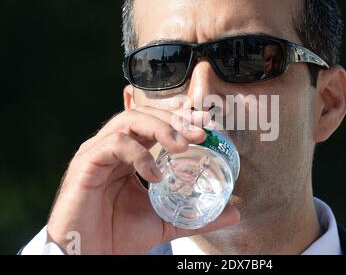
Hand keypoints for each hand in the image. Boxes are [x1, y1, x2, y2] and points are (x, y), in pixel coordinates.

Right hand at [47, 106, 239, 253]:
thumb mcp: (166, 221)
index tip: (205, 120)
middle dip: (175, 119)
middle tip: (201, 133)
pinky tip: (155, 175)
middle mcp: (112, 147)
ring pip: (130, 120)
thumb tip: (234, 213)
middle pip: (144, 114)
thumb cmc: (119, 236)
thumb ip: (197, 214)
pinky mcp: (86, 163)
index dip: (179, 115)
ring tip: (183, 147)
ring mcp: (97, 152)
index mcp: (129, 154)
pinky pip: (115, 144)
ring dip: (161, 129)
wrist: (90, 256)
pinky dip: (140, 155)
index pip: (154, 121)